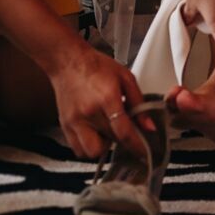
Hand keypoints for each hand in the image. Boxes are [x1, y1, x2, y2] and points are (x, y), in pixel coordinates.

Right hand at [42, 33, 150, 160]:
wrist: (69, 62)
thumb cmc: (96, 67)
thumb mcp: (125, 78)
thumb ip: (139, 102)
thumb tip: (149, 126)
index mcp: (106, 98)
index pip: (123, 132)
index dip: (136, 146)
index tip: (144, 153)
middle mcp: (89, 113)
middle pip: (110, 142)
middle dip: (121, 141)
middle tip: (122, 130)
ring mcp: (74, 121)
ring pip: (91, 151)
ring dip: (102, 146)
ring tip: (106, 130)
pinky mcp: (65, 126)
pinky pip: (78, 149)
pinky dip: (87, 146)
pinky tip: (93, 132)